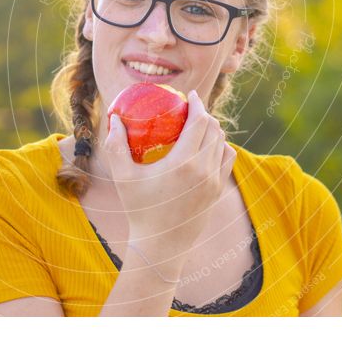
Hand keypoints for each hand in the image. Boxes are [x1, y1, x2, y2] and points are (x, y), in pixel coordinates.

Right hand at [102, 89, 236, 262]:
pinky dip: (220, 148)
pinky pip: (226, 160)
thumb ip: (116, 145)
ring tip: (198, 127)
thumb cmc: (139, 210)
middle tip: (191, 109)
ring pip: (223, 143)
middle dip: (205, 114)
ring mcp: (215, 182)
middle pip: (215, 129)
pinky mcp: (218, 192)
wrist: (160, 246)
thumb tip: (114, 118)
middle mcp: (204, 170)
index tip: (189, 96)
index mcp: (184, 163)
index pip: (200, 122)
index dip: (198, 104)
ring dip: (213, 130)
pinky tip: (206, 147)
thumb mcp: (123, 177)